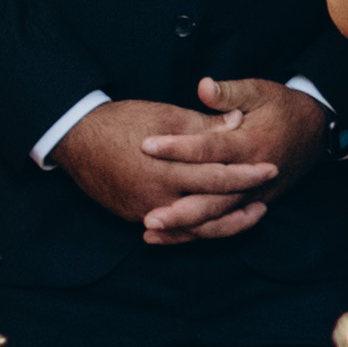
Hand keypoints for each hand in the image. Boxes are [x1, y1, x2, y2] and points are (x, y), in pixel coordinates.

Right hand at [54, 95, 281, 243]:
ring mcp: (145, 211)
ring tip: (251, 215)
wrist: (77, 139)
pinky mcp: (135, 216)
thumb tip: (238, 122)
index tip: (270, 167)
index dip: (247, 173)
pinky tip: (214, 224)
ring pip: (194, 228)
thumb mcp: (166, 115)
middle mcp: (158, 197)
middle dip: (242, 202)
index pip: (218, 177)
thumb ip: (204, 125)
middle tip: (268, 196)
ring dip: (225, 224)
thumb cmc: (123, 121)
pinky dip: (196, 230)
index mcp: (169, 169)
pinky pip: (173, 231)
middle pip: (210, 207)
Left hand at [140, 75, 326, 250]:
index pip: (210, 148)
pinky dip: (196, 234)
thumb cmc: (283, 109)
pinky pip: (223, 226)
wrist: (317, 133)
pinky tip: (167, 237)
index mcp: (252, 143)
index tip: (146, 146)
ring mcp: (254, 195)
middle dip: (180, 209)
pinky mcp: (252, 206)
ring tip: (151, 231)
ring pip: (217, 218)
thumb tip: (203, 86)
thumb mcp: (261, 92)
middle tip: (148, 215)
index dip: (178, 147)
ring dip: (185, 227)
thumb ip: (230, 93)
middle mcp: (253, 176)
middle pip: (214, 197)